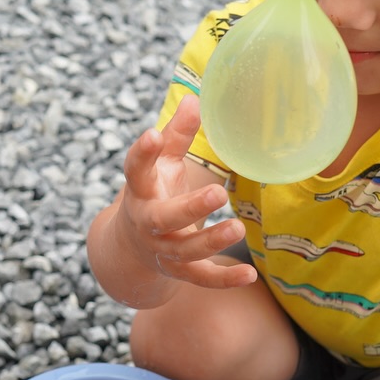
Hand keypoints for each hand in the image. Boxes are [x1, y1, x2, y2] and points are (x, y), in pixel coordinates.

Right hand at [113, 97, 255, 288]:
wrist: (130, 249)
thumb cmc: (153, 194)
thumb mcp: (161, 165)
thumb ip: (176, 136)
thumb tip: (195, 98)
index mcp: (141, 191)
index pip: (135, 170)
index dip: (142, 154)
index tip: (151, 134)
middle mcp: (148, 222)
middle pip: (162, 218)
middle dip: (189, 208)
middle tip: (218, 193)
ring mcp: (162, 250)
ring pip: (184, 251)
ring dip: (210, 241)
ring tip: (238, 228)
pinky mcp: (179, 271)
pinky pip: (201, 278)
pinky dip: (224, 280)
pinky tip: (250, 275)